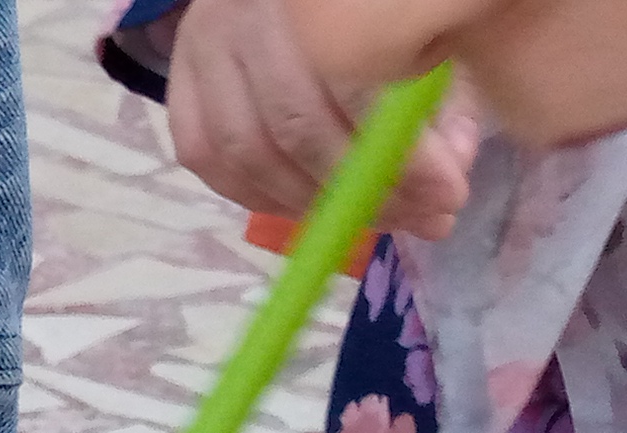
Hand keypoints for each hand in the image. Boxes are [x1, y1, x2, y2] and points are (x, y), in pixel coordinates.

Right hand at [159, 0, 481, 240]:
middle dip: (362, 190)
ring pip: (244, 153)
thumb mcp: (415, 32)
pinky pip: (208, 160)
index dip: (401, 150)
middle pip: (293, 127)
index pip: (352, 82)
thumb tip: (449, 172)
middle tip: (421, 217)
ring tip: (375, 217)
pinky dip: (259, 195)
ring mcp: (199, 54)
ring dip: (312, 204)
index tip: (449, 191)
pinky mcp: (177, 89)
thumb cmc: (366, 12)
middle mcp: (241, 20)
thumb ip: (438, 94)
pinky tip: (310, 205)